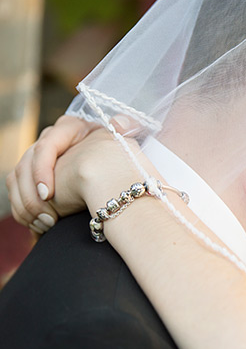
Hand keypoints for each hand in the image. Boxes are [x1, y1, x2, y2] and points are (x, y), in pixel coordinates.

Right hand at [6, 114, 137, 233]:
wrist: (114, 169)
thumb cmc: (120, 152)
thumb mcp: (122, 139)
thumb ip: (125, 126)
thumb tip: (122, 122)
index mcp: (69, 128)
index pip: (46, 146)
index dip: (42, 171)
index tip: (48, 195)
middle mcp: (50, 139)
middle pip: (25, 165)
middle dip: (32, 195)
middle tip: (48, 218)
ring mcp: (38, 156)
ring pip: (17, 179)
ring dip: (27, 205)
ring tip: (45, 225)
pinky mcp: (32, 174)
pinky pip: (17, 191)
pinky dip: (24, 210)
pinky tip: (39, 226)